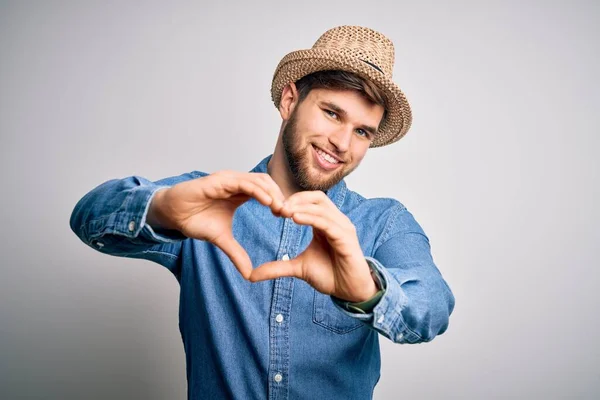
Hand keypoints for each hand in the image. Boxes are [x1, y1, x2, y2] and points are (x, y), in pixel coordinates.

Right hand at [148, 171, 284, 278]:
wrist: (172, 214)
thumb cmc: (194, 219)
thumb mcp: (221, 239)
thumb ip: (236, 253)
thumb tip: (249, 274)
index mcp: (240, 192)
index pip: (267, 191)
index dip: (279, 202)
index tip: (289, 218)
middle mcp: (236, 182)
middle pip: (267, 184)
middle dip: (280, 197)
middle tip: (291, 214)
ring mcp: (228, 179)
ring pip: (258, 181)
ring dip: (273, 194)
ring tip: (282, 209)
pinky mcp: (219, 180)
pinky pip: (243, 183)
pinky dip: (258, 191)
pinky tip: (268, 202)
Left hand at [249, 191, 377, 302]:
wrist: (350, 292)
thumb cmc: (330, 276)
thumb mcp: (298, 268)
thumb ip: (277, 267)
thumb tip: (251, 275)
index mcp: (325, 223)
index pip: (309, 201)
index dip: (291, 202)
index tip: (272, 209)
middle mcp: (336, 221)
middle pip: (316, 197)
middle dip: (295, 200)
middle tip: (276, 207)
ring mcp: (343, 227)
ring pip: (321, 207)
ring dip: (301, 207)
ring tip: (283, 211)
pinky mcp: (347, 238)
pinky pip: (328, 222)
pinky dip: (312, 218)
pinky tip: (295, 219)